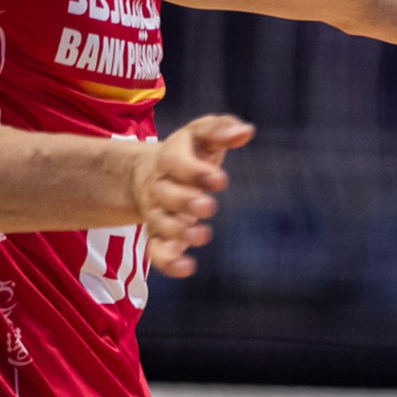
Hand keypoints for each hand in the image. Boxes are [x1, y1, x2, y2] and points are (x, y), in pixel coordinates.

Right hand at [130, 114, 254, 277]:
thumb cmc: (190, 150)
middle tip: (208, 206)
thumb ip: (221, 129)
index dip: (195, 172)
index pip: (176, 164)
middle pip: (166, 196)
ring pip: (162, 224)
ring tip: (202, 235)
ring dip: (180, 231)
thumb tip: (245, 132)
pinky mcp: (160, 236)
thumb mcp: (202, 133)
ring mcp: (157, 213)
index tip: (220, 180)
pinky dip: (169, 262)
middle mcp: (159, 187)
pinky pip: (158, 252)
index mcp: (168, 159)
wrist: (150, 173)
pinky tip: (188, 268)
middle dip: (185, 202)